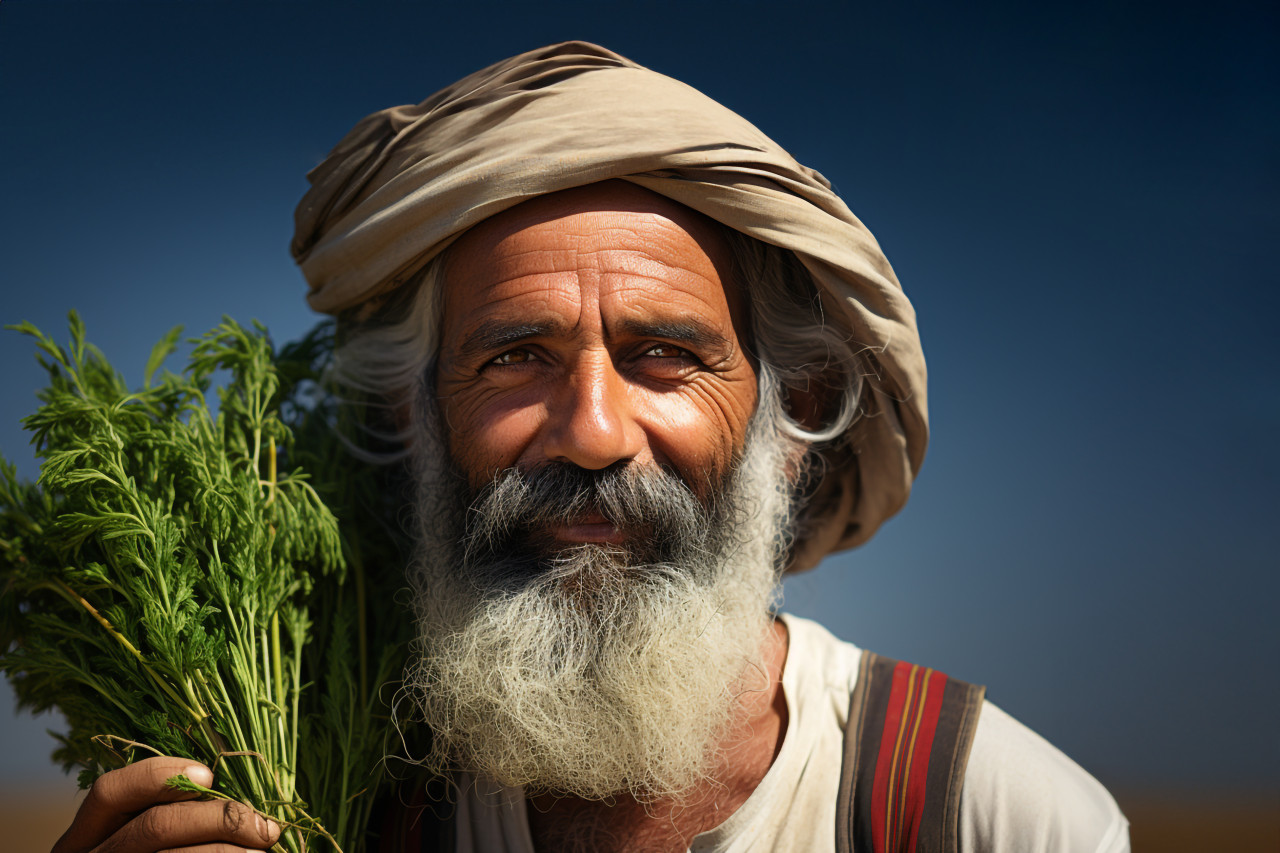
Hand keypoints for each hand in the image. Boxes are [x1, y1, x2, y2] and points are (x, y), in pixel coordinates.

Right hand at [51, 756, 279, 852]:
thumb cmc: (167, 852)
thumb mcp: (147, 839)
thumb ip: (173, 814)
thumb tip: (222, 785)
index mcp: (85, 839)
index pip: (110, 793)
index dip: (159, 776)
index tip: (210, 776)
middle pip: (154, 826)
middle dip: (219, 819)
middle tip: (265, 827)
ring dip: (226, 852)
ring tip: (262, 852)